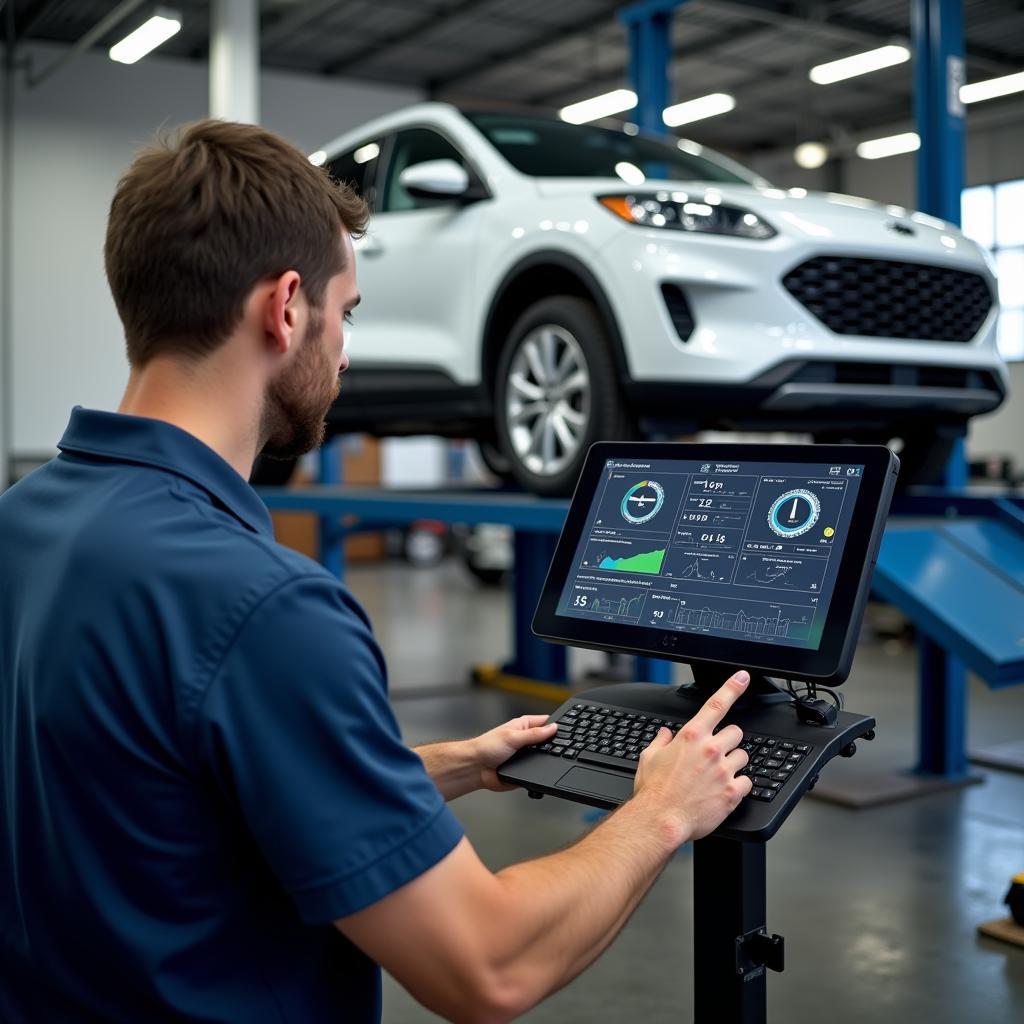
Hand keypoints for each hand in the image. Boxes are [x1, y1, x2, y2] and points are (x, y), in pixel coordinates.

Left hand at [472, 715, 558, 792]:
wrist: (476, 769)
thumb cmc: (486, 748)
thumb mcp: (513, 737)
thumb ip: (534, 734)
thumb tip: (553, 727)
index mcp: (523, 726)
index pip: (545, 722)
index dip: (556, 725)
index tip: (569, 729)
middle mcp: (526, 740)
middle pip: (547, 741)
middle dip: (554, 745)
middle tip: (563, 747)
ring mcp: (526, 756)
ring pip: (544, 758)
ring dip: (546, 759)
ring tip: (549, 760)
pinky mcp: (525, 770)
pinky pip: (537, 771)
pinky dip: (540, 772)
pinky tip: (541, 772)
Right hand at [632, 670, 751, 844]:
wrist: (660, 820)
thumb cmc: (653, 791)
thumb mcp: (649, 758)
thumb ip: (660, 742)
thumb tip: (665, 735)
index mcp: (691, 736)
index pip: (717, 704)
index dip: (733, 687)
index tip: (744, 677)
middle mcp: (711, 750)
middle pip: (736, 732)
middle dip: (728, 741)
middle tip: (717, 753)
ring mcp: (723, 771)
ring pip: (744, 756)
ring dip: (734, 763)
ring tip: (719, 775)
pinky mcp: (732, 792)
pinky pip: (747, 782)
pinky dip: (739, 786)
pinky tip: (724, 791)